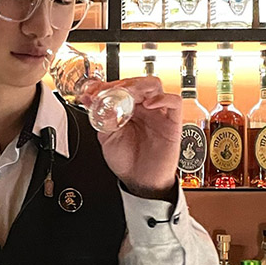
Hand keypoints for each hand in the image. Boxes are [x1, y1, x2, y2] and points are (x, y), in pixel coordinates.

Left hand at [78, 76, 181, 197]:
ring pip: (154, 85)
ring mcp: (159, 114)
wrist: (140, 183)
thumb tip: (90, 100)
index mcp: (129, 109)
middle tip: (109, 91)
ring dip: (139, 85)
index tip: (94, 90)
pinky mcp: (172, 122)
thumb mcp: (107, 137)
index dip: (108, 85)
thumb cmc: (127, 162)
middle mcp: (144, 108)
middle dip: (122, 83)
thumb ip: (101, 118)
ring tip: (127, 94)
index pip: (122, 87)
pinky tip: (148, 104)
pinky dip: (162, 98)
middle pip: (138, 81)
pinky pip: (175, 102)